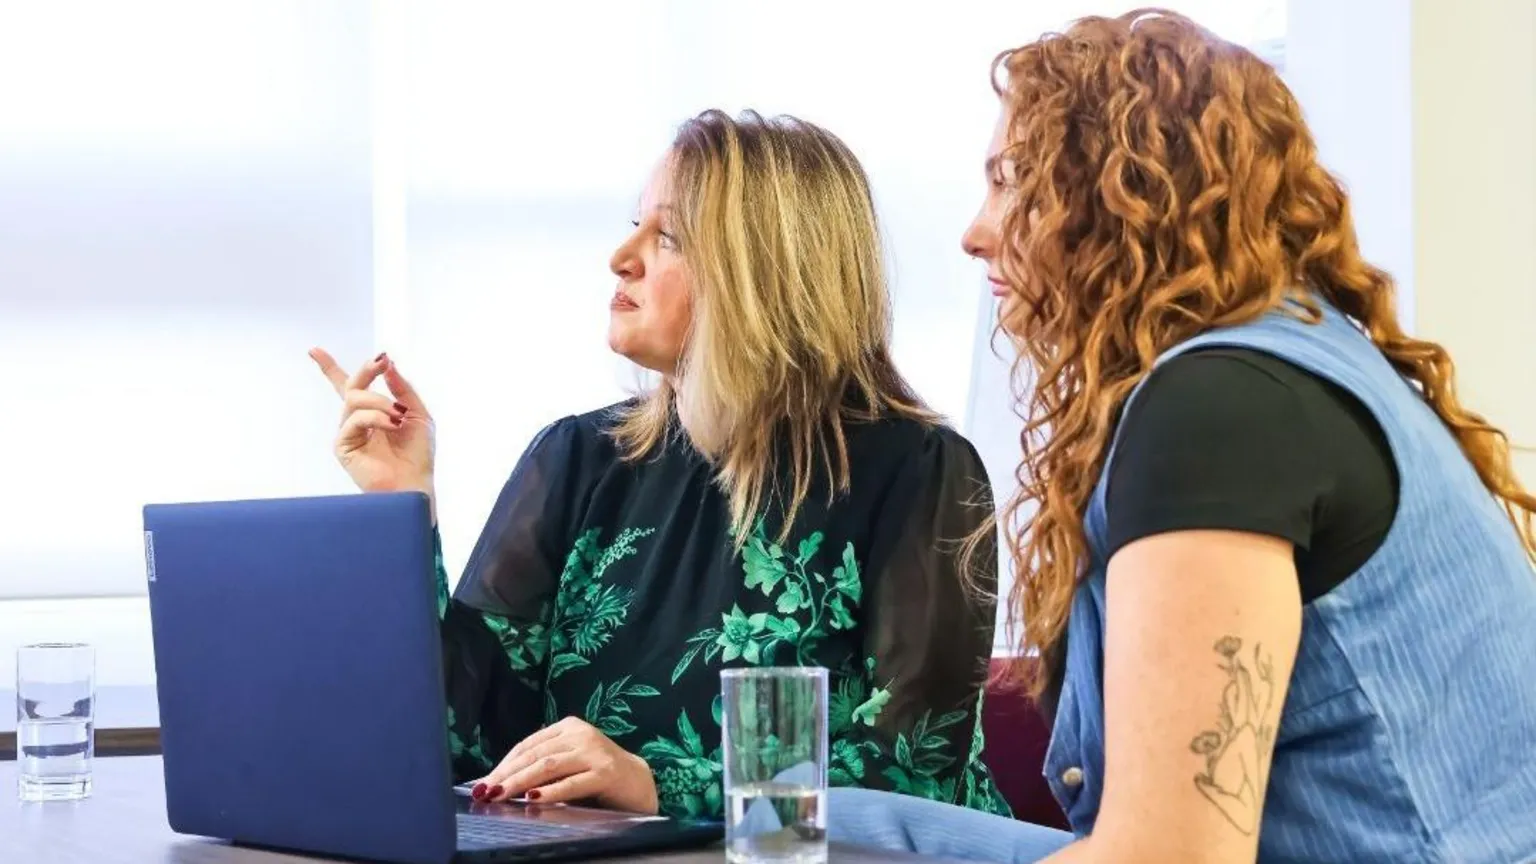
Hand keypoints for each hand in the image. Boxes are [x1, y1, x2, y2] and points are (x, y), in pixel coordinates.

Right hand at [309, 348, 435, 510]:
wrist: (414, 483)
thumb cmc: (418, 454)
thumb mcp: (418, 414)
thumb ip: (403, 388)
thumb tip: (388, 363)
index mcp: (372, 412)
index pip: (346, 386)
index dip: (328, 367)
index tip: (313, 350)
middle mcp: (356, 420)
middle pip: (351, 386)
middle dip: (366, 370)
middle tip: (381, 361)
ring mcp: (348, 432)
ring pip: (355, 399)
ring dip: (380, 401)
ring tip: (399, 415)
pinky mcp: (343, 445)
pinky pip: (355, 420)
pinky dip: (377, 418)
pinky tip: (393, 425)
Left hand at [473, 717, 658, 813]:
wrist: (638, 783)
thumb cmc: (597, 775)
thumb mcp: (569, 763)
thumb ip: (543, 767)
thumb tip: (499, 783)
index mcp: (568, 726)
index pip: (528, 744)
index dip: (504, 763)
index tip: (483, 782)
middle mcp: (581, 734)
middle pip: (535, 755)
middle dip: (506, 775)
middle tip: (484, 791)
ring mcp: (594, 752)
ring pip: (548, 766)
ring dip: (520, 782)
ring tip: (499, 795)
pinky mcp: (605, 773)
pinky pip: (571, 783)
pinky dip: (550, 791)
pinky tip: (533, 799)